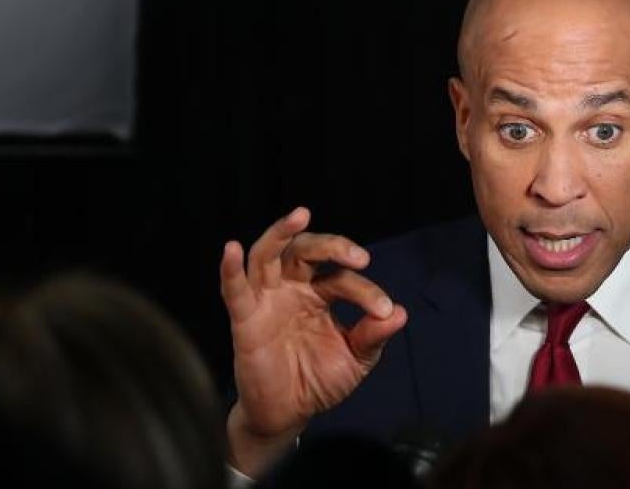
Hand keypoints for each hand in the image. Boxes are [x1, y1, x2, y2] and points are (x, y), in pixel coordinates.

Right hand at [219, 207, 406, 475]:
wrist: (289, 414)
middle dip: (333, 246)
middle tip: (359, 257)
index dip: (367, 292)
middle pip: (306, 250)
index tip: (384, 312)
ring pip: (268, 255)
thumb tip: (400, 313)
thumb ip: (374, 337)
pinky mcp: (245, 320)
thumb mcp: (356, 360)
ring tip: (300, 214)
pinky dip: (230, 269)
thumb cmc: (320, 380)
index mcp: (320, 294)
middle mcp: (292, 289)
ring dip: (282, 233)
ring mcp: (267, 301)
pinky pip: (234, 291)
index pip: (342, 278)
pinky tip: (230, 249)